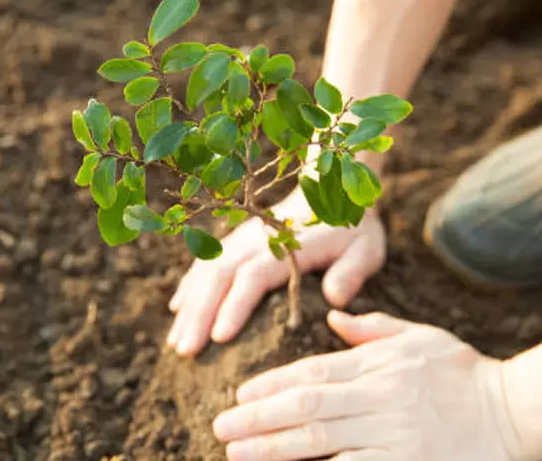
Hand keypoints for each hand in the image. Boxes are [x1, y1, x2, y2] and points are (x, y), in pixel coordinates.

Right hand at [166, 189, 386, 356]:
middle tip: (185, 351)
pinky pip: (205, 261)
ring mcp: (242, 238)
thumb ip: (351, 272)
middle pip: (219, 276)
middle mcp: (256, 240)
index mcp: (287, 245)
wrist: (332, 190)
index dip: (235, 306)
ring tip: (175, 342)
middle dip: (200, 314)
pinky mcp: (235, 240)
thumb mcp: (365, 249)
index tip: (219, 337)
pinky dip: (190, 285)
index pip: (253, 277)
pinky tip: (178, 310)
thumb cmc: (352, 229)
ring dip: (190, 306)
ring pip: (206, 270)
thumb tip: (334, 299)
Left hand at [212, 311, 517, 460]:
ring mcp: (394, 436)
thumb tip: (333, 317)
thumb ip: (373, 328)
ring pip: (321, 443)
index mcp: (379, 366)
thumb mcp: (420, 336)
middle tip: (221, 428)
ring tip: (238, 453)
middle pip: (307, 409)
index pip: (313, 374)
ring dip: (274, 449)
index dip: (271, 385)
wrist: (515, 411)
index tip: (239, 396)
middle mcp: (381, 399)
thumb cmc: (464, 372)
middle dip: (259, 419)